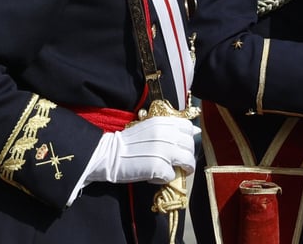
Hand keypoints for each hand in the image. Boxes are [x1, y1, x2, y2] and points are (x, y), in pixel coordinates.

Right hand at [83, 116, 198, 184]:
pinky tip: (155, 176)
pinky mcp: (159, 167)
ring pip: (187, 161)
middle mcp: (167, 135)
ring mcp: (164, 151)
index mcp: (164, 123)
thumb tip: (195, 131)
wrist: (108, 154)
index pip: (188, 127)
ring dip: (182, 168)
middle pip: (190, 146)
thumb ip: (170, 128)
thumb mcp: (150, 128)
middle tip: (179, 163)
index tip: (183, 146)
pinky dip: (165, 178)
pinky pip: (172, 176)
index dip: (188, 138)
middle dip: (187, 156)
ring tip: (171, 171)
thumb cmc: (128, 143)